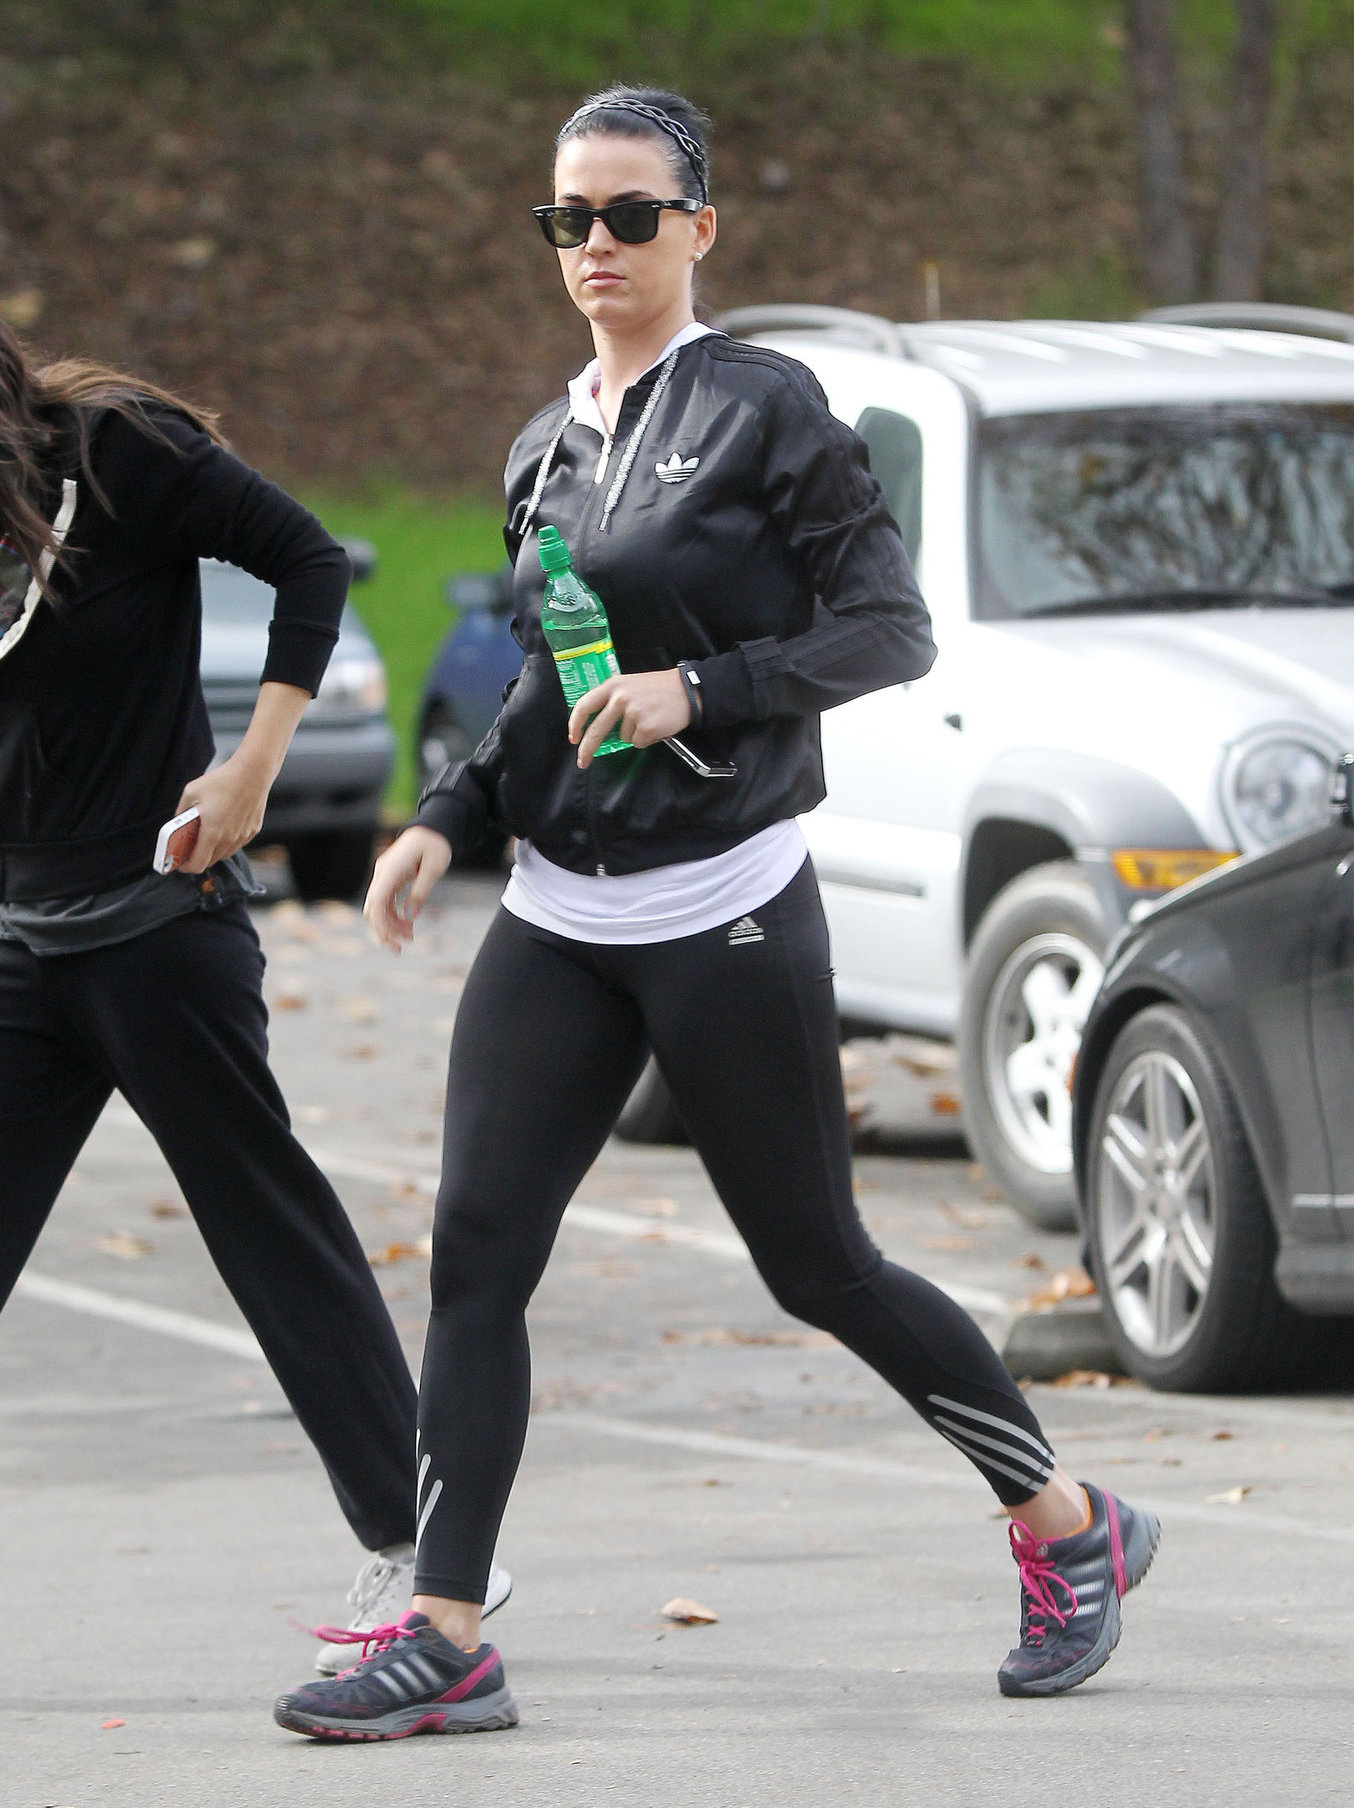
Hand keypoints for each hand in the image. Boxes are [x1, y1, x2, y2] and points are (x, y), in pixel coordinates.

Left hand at [174, 753, 272, 872]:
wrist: (253, 773)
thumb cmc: (222, 780)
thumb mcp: (191, 792)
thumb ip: (181, 812)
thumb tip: (177, 823)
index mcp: (211, 833)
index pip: (197, 864)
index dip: (186, 867)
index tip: (180, 862)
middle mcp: (228, 839)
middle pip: (210, 861)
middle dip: (198, 858)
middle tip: (190, 848)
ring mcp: (242, 836)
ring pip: (224, 854)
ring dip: (212, 851)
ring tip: (206, 838)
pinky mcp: (252, 831)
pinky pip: (236, 844)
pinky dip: (227, 842)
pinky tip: (223, 827)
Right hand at [364, 826, 451, 953]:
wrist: (433, 828)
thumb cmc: (436, 845)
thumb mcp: (434, 869)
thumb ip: (420, 892)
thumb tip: (410, 917)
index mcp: (391, 869)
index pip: (376, 901)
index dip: (379, 924)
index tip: (390, 941)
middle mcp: (382, 873)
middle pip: (372, 908)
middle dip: (383, 930)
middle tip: (399, 949)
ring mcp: (384, 876)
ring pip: (378, 908)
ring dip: (391, 925)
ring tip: (409, 937)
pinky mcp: (390, 879)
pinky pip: (386, 902)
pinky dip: (394, 916)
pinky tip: (407, 926)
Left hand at [568, 667, 690, 769]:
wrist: (686, 691)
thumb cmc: (658, 689)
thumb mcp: (630, 685)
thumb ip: (612, 700)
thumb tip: (598, 727)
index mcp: (613, 686)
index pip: (585, 706)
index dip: (576, 724)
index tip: (574, 738)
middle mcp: (620, 698)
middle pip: (596, 730)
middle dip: (587, 749)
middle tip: (583, 761)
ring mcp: (633, 713)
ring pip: (622, 738)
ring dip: (634, 735)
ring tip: (649, 720)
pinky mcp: (646, 728)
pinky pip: (638, 743)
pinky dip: (646, 739)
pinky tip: (656, 726)